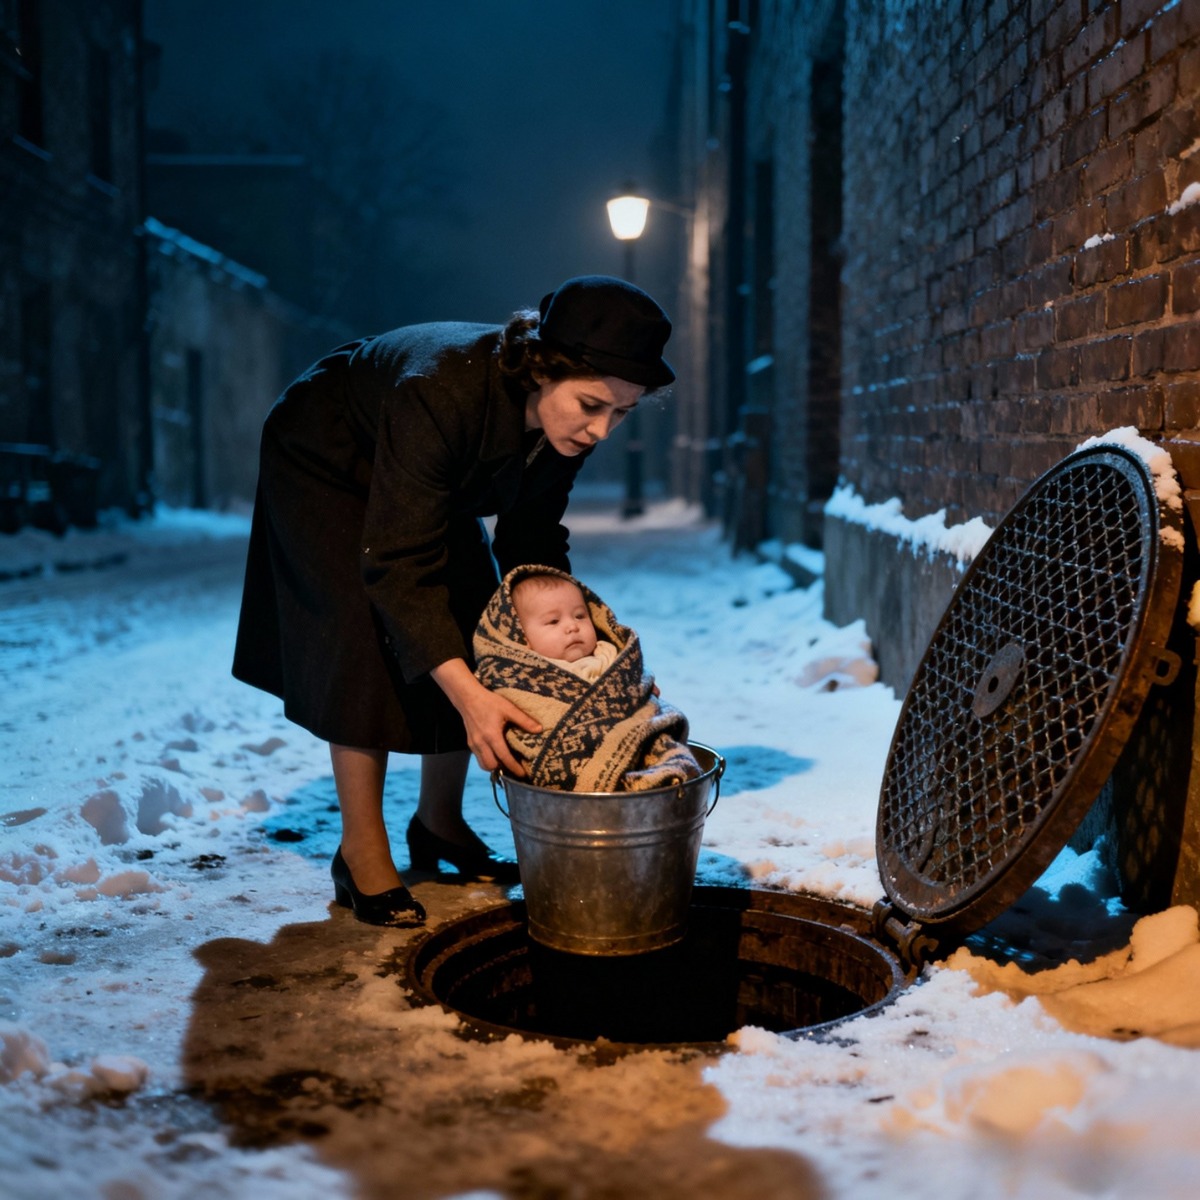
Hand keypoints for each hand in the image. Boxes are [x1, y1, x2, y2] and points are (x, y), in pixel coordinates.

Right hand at [430, 659, 541, 776]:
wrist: (468, 698)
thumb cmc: (489, 702)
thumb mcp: (509, 708)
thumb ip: (524, 720)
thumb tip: (539, 730)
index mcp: (492, 736)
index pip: (504, 758)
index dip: (514, 767)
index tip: (523, 774)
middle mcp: (481, 743)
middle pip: (491, 766)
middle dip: (503, 769)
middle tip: (514, 766)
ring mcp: (473, 744)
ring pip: (483, 764)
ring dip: (494, 765)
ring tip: (505, 761)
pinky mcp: (470, 743)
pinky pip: (479, 757)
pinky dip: (488, 759)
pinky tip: (495, 753)